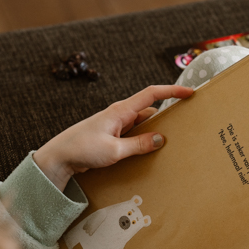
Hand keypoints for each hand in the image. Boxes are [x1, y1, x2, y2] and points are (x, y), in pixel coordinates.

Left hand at [33, 85, 192, 190]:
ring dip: (153, 133)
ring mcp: (116, 125)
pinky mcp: (113, 136)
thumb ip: (139, 145)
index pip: (151, 94)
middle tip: (183, 126)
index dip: (172, 91)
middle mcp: (120, 115)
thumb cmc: (82, 149)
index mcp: (120, 111)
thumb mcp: (114, 150)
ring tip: (168, 145)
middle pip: (150, 111)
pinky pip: (134, 135)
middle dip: (166, 118)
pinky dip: (143, 141)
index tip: (190, 93)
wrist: (58, 157)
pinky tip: (148, 154)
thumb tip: (161, 139)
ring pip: (143, 125)